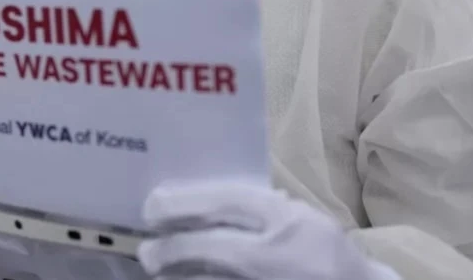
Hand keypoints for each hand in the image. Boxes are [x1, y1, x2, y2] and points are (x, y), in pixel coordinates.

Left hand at [138, 181, 399, 279]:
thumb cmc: (326, 252)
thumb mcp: (302, 218)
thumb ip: (260, 208)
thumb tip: (197, 201)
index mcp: (290, 220)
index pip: (227, 202)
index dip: (184, 202)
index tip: (153, 206)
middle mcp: (279, 254)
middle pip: (209, 247)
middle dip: (170, 249)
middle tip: (146, 250)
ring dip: (177, 277)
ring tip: (159, 272)